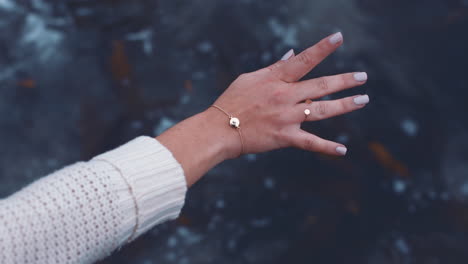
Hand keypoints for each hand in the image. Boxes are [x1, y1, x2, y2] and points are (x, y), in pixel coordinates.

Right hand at [211, 32, 368, 157]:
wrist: (220, 129)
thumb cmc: (232, 101)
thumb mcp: (250, 78)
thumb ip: (275, 68)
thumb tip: (292, 54)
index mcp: (276, 79)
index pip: (304, 59)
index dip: (322, 48)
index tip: (339, 37)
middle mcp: (285, 96)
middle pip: (321, 85)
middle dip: (345, 80)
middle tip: (363, 77)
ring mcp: (287, 117)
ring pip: (322, 110)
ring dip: (345, 105)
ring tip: (363, 100)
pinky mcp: (285, 137)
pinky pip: (310, 142)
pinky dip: (327, 147)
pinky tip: (343, 150)